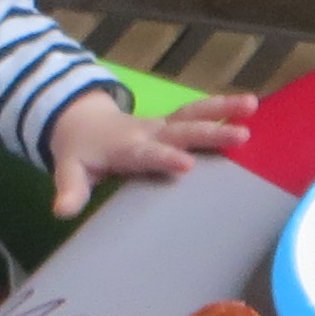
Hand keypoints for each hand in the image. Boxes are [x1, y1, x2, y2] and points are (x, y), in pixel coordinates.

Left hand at [50, 86, 256, 217]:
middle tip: (241, 135)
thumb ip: (70, 190)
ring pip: (194, 114)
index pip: (147, 153)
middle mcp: (150, 132)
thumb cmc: (81, 153)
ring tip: (252, 104)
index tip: (187, 165)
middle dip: (210, 132)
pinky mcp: (174, 123)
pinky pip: (200, 114)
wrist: (83, 122)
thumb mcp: (69, 171)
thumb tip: (61, 211)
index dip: (165, 158)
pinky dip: (224, 108)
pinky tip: (252, 107)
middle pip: (182, 130)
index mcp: (126, 147)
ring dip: (223, 108)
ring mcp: (164, 125)